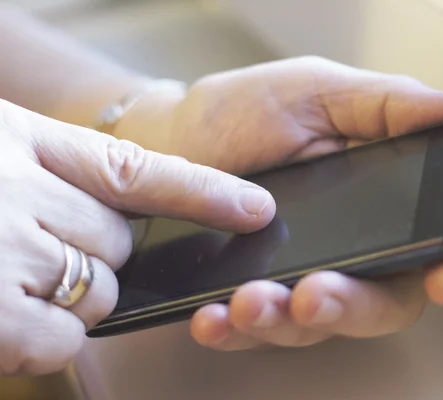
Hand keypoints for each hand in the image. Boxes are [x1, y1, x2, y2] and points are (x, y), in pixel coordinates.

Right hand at [0, 100, 274, 375]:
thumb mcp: (1, 153)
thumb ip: (64, 171)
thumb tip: (130, 209)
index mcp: (25, 142)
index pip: (137, 170)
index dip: (203, 191)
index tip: (256, 208)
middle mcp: (20, 190)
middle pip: (120, 243)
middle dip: (96, 256)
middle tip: (38, 247)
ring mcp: (6, 251)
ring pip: (100, 292)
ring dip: (68, 298)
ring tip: (7, 278)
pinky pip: (63, 339)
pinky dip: (43, 339)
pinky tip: (5, 315)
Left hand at [118, 56, 442, 349]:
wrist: (170, 138)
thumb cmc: (243, 110)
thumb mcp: (319, 92)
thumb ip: (392, 105)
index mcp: (377, 198)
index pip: (431, 241)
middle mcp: (347, 245)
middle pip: (379, 300)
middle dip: (352, 307)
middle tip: (317, 294)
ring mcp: (298, 274)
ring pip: (315, 324)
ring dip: (286, 321)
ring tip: (250, 300)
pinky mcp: (251, 295)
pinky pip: (252, 330)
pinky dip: (234, 331)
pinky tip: (213, 317)